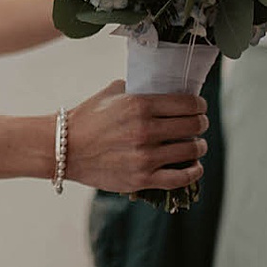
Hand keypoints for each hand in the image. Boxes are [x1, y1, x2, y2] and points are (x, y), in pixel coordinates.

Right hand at [63, 81, 207, 194]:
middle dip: (201, 123)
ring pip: (190, 151)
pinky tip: (195, 166)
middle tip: (199, 123)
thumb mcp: (112, 93)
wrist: (65, 148)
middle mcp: (145, 130)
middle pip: (193, 126)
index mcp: (139, 105)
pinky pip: (180, 178)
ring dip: (199, 146)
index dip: (199, 104)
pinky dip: (193, 172)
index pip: (186, 103)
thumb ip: (138, 89)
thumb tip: (161, 88)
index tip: (199, 106)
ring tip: (197, 145)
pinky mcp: (142, 179)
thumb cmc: (88, 118)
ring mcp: (145, 157)